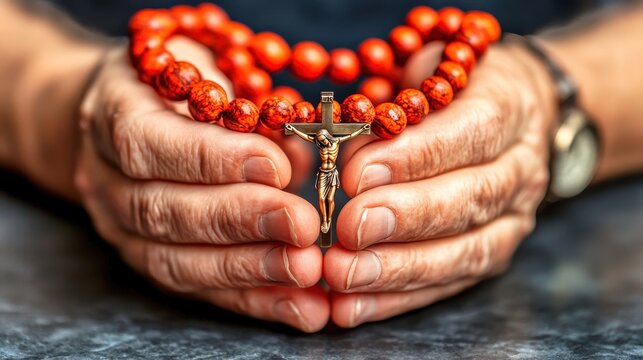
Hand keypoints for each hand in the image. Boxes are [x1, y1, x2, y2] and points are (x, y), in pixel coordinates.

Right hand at [74, 38, 326, 331]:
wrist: (131, 115)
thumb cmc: (179, 83)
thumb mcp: (207, 67)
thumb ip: (245, 108)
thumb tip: (299, 156)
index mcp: (114, 112)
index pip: (150, 143)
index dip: (212, 159)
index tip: (277, 166)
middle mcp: (106, 178)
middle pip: (163, 210)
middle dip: (240, 221)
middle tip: (303, 225)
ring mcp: (122, 229)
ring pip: (175, 262)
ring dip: (249, 269)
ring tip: (305, 269)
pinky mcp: (150, 262)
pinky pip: (199, 289)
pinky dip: (253, 299)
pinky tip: (299, 303)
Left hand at [324, 43, 555, 326]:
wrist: (514, 112)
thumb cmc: (454, 88)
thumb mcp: (428, 73)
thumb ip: (396, 109)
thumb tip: (349, 157)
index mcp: (508, 107)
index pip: (469, 133)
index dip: (414, 157)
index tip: (356, 175)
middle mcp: (519, 169)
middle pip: (470, 200)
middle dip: (404, 220)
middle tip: (348, 229)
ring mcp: (512, 219)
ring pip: (464, 252)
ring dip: (397, 270)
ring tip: (342, 276)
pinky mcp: (493, 255)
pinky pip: (448, 284)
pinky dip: (396, 299)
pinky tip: (352, 304)